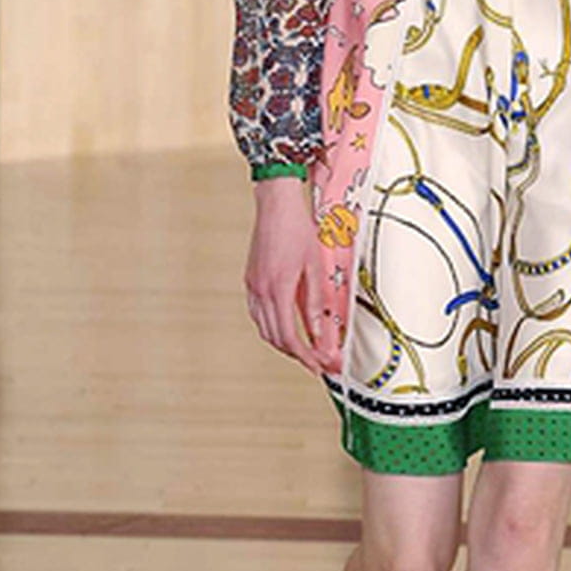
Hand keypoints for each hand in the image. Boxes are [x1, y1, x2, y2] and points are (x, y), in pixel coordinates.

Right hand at [243, 176, 342, 375]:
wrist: (276, 205)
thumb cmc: (297, 229)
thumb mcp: (314, 267)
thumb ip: (314, 302)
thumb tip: (319, 332)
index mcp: (277, 289)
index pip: (290, 336)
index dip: (305, 356)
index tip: (319, 366)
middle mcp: (261, 291)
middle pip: (276, 338)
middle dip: (298, 354)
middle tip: (318, 361)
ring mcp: (253, 286)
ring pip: (265, 328)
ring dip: (284, 342)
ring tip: (305, 349)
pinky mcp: (251, 280)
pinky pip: (259, 314)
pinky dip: (273, 327)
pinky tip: (286, 326)